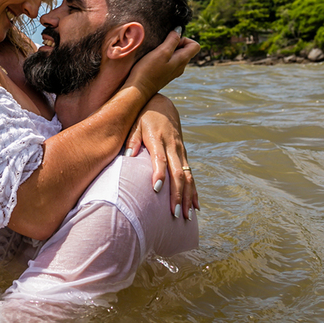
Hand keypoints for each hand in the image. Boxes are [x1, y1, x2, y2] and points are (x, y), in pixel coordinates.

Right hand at [124, 31, 200, 98]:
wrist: (138, 89)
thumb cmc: (148, 70)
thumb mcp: (161, 52)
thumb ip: (172, 40)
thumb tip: (179, 30)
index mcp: (182, 61)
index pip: (195, 46)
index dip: (185, 39)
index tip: (171, 41)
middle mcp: (181, 67)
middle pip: (186, 50)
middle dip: (175, 43)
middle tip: (161, 47)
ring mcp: (173, 72)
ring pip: (177, 56)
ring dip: (168, 50)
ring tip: (156, 53)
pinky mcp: (165, 75)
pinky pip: (170, 62)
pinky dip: (164, 57)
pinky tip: (153, 60)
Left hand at [126, 96, 198, 219]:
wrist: (162, 106)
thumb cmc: (143, 117)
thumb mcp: (134, 124)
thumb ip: (132, 140)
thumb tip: (128, 156)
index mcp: (158, 140)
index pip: (160, 159)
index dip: (159, 173)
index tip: (156, 189)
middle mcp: (173, 147)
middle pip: (177, 173)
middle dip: (177, 194)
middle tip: (174, 213)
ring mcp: (181, 152)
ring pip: (188, 177)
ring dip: (188, 197)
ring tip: (186, 216)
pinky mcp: (184, 155)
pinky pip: (191, 175)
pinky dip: (194, 191)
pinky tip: (196, 206)